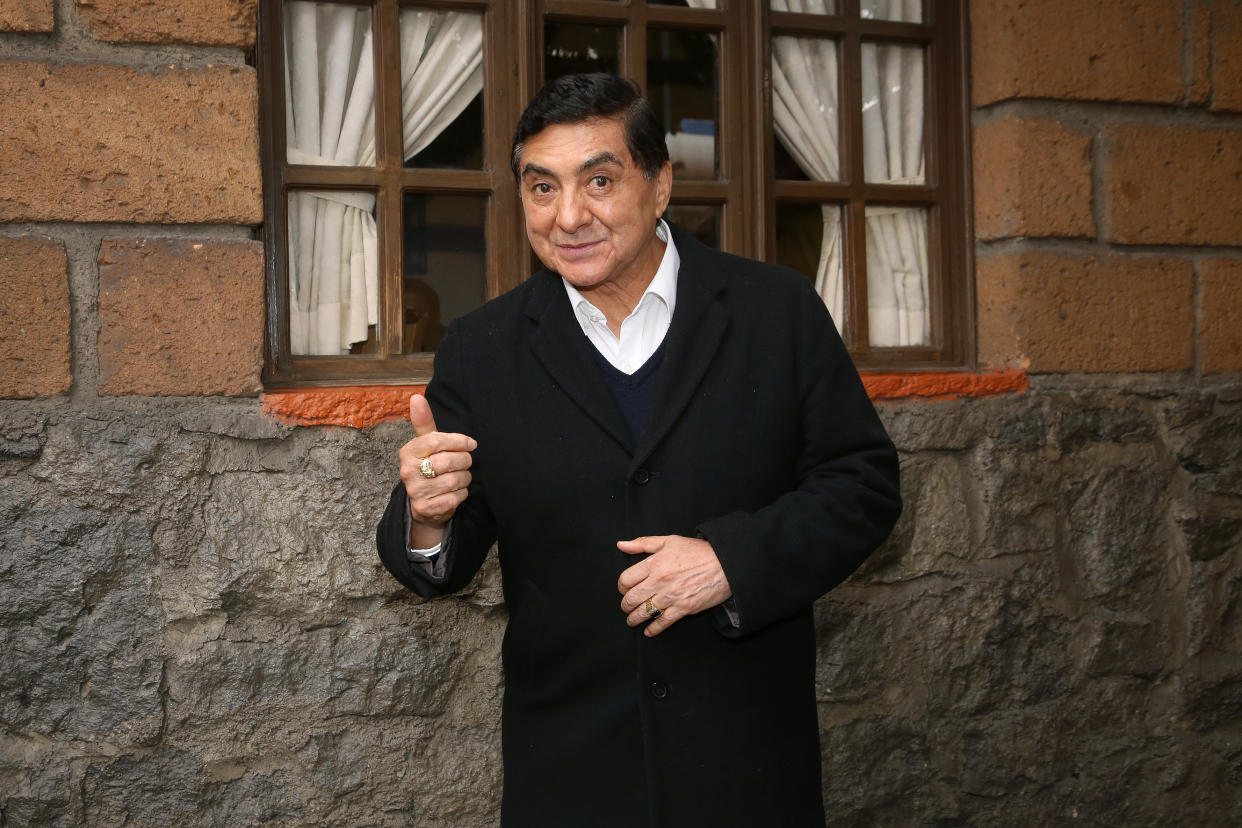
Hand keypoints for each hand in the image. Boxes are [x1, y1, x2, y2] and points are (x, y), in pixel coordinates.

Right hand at [398, 394, 476, 546]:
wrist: (423, 505)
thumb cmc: (428, 468)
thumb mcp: (426, 445)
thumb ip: (424, 422)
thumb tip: (416, 397)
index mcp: (408, 452)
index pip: (437, 440)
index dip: (459, 441)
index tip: (471, 444)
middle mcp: (408, 471)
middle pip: (449, 461)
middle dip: (464, 461)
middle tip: (466, 462)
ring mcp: (415, 491)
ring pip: (455, 480)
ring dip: (465, 478)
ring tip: (461, 477)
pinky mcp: (425, 508)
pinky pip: (455, 497)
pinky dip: (461, 494)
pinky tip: (455, 492)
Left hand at [617, 535, 731, 636]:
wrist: (725, 563)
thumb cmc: (698, 551)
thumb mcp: (669, 541)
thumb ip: (642, 543)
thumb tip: (621, 545)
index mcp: (654, 563)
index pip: (626, 580)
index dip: (621, 587)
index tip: (624, 590)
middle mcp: (659, 581)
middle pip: (631, 599)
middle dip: (625, 605)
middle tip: (626, 607)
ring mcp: (671, 597)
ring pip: (644, 613)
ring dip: (634, 619)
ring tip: (632, 621)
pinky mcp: (683, 609)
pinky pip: (662, 623)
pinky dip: (653, 629)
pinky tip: (648, 631)